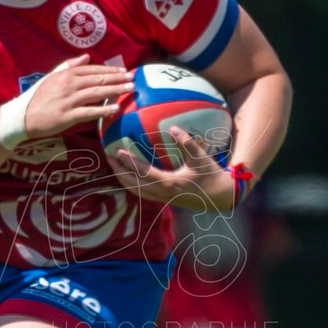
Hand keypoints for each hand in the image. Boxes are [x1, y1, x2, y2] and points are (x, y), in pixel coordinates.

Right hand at [20, 57, 133, 138]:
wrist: (23, 116)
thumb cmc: (38, 96)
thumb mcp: (51, 76)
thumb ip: (68, 65)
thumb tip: (86, 56)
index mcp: (66, 74)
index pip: (93, 70)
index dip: (110, 70)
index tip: (124, 71)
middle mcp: (69, 84)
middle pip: (98, 80)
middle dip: (118, 79)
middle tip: (133, 79)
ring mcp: (68, 100)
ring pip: (97, 93)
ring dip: (116, 91)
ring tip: (130, 90)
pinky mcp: (67, 116)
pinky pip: (90, 112)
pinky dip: (104, 110)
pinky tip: (116, 109)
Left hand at [107, 126, 236, 209]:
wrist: (219, 197)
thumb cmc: (210, 175)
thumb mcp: (201, 158)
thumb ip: (187, 143)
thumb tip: (173, 127)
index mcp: (168, 183)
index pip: (142, 172)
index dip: (128, 162)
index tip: (117, 151)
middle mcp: (161, 193)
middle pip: (133, 184)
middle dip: (118, 171)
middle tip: (108, 157)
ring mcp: (162, 198)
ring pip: (135, 191)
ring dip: (123, 179)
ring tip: (114, 166)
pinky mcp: (164, 200)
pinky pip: (142, 193)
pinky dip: (132, 184)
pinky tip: (130, 174)